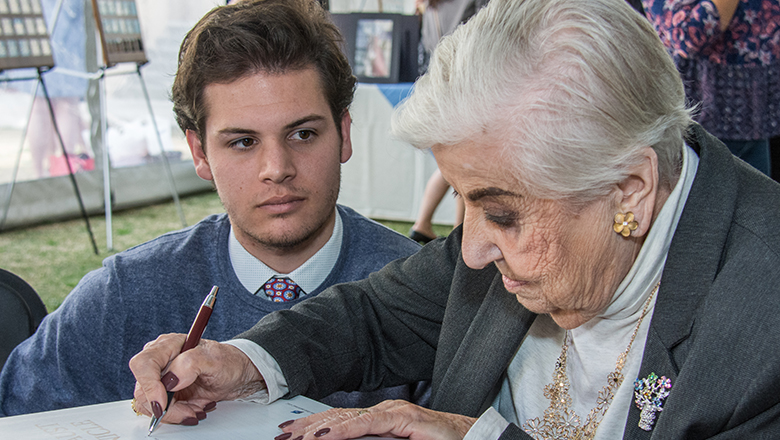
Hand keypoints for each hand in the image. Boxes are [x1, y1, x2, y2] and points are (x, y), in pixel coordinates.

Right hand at [129, 333, 265, 424]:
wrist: (237, 374)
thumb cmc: (228, 361)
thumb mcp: (214, 359)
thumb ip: (190, 364)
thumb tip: (169, 380)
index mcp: (168, 345)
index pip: (143, 364)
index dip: (149, 386)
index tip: (163, 403)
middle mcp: (160, 360)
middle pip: (143, 389)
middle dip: (167, 406)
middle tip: (191, 409)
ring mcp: (161, 378)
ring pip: (149, 404)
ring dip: (174, 413)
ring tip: (196, 408)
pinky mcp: (165, 393)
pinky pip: (160, 410)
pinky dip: (177, 415)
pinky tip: (193, 409)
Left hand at [277, 400, 476, 439]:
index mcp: (381, 420)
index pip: (341, 421)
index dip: (314, 425)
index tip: (290, 433)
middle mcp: (385, 412)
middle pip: (339, 418)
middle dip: (308, 427)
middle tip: (283, 435)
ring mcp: (395, 413)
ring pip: (350, 419)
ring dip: (320, 428)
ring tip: (297, 436)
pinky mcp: (406, 419)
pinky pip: (371, 424)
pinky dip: (346, 429)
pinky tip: (328, 434)